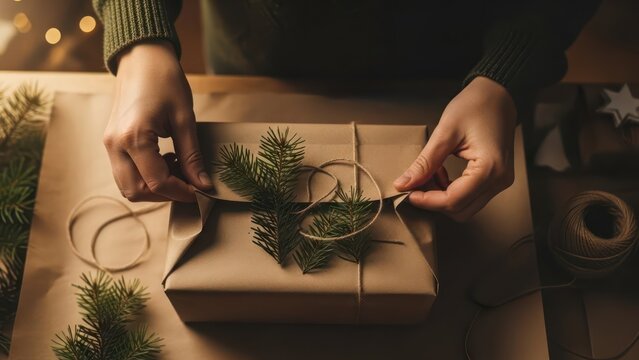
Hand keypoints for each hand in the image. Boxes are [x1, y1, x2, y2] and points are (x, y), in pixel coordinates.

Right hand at [103, 42, 211, 201]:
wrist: (141, 58)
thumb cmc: (165, 81)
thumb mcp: (185, 119)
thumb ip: (192, 156)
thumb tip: (203, 185)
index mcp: (133, 137)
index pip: (157, 183)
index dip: (182, 192)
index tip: (201, 192)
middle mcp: (115, 145)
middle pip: (137, 191)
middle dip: (166, 194)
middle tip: (190, 184)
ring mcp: (109, 144)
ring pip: (127, 187)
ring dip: (153, 188)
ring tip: (177, 169)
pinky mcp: (110, 142)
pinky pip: (124, 173)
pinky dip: (144, 177)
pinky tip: (164, 162)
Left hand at [393, 76, 516, 220]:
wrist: (498, 94)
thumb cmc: (476, 106)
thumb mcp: (445, 132)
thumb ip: (425, 162)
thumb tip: (403, 184)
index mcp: (490, 168)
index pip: (453, 200)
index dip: (427, 201)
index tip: (408, 192)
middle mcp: (500, 180)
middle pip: (460, 210)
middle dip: (434, 201)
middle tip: (416, 183)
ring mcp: (500, 181)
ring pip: (465, 207)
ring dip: (442, 197)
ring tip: (431, 173)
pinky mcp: (496, 179)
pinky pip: (470, 197)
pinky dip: (451, 191)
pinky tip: (442, 172)